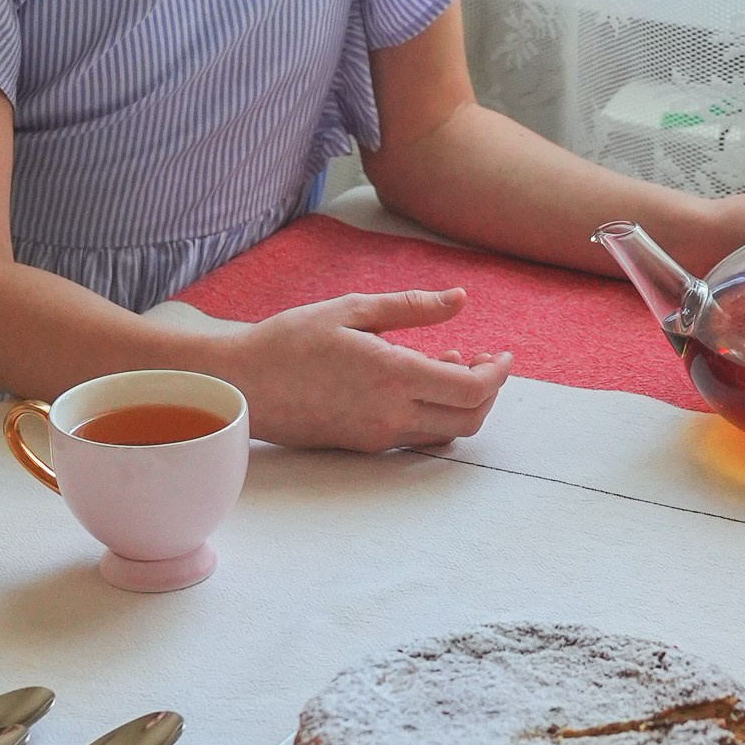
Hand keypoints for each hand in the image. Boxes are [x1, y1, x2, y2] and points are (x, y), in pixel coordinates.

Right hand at [237, 292, 511, 450]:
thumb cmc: (290, 341)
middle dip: (489, 392)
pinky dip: (433, 411)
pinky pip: (416, 434)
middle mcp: (391, 416)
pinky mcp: (363, 445)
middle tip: (487, 360)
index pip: (472, 389)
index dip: (498, 374)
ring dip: (462, 403)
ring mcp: (377, 436)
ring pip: (444, 432)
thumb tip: (460, 299)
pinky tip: (419, 378)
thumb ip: (412, 307)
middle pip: (469, 419)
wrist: (241, 385)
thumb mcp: (352, 310)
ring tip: (453, 361)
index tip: (504, 354)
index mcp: (393, 378)